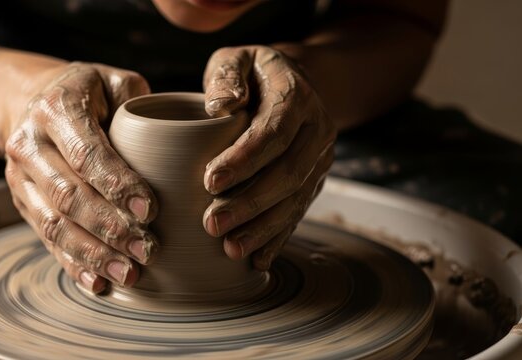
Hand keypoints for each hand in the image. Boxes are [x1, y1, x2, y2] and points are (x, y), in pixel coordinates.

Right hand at [4, 62, 157, 292]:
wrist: (30, 100)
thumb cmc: (87, 92)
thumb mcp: (113, 79)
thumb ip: (139, 104)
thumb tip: (172, 143)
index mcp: (55, 109)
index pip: (87, 153)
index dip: (118, 185)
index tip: (151, 211)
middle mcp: (29, 144)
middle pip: (69, 195)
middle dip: (110, 228)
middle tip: (148, 250)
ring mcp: (21, 178)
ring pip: (54, 224)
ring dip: (93, 254)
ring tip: (129, 274)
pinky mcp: (23, 203)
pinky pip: (46, 239)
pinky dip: (73, 264)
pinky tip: (98, 283)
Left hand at [202, 46, 335, 270]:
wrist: (291, 84)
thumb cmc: (251, 74)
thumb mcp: (235, 60)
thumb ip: (226, 76)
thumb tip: (221, 105)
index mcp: (297, 96)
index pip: (274, 132)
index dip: (244, 159)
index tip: (209, 180)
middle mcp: (317, 130)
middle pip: (288, 173)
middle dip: (250, 203)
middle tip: (211, 223)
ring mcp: (320, 160)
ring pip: (295, 199)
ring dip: (263, 228)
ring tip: (230, 248)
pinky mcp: (313, 181)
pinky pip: (298, 212)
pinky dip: (278, 238)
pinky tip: (257, 259)